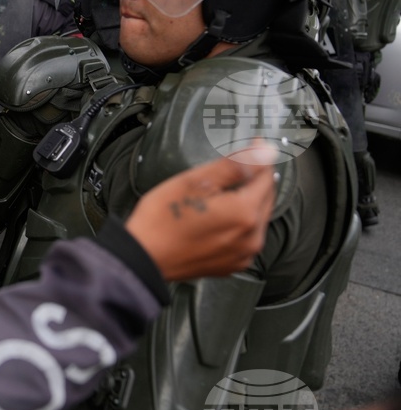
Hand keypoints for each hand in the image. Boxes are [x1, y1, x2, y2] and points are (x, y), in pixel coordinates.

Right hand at [125, 145, 277, 280]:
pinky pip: (246, 238)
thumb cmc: (161, 219)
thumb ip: (233, 166)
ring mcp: (243, 254)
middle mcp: (251, 237)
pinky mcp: (233, 265)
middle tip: (237, 164)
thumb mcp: (193, 182)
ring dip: (249, 201)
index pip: (265, 177)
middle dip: (256, 179)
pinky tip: (219, 217)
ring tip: (224, 191)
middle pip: (266, 198)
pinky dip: (240, 223)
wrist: (143, 258)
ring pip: (258, 218)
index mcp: (244, 213)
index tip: (253, 143)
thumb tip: (261, 151)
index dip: (259, 157)